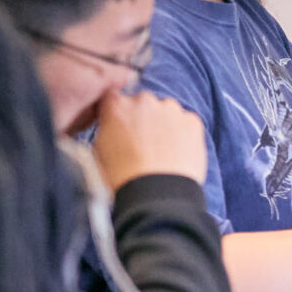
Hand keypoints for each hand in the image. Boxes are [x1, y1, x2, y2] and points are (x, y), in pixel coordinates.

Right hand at [87, 89, 207, 188]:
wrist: (155, 193)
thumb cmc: (121, 176)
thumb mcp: (98, 150)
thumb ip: (107, 127)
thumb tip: (113, 124)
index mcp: (116, 106)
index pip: (114, 98)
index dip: (117, 113)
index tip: (120, 126)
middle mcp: (144, 101)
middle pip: (143, 103)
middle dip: (142, 118)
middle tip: (142, 143)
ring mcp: (171, 109)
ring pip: (167, 112)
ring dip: (164, 124)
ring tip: (161, 152)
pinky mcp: (193, 121)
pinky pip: (186, 123)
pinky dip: (183, 134)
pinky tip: (176, 153)